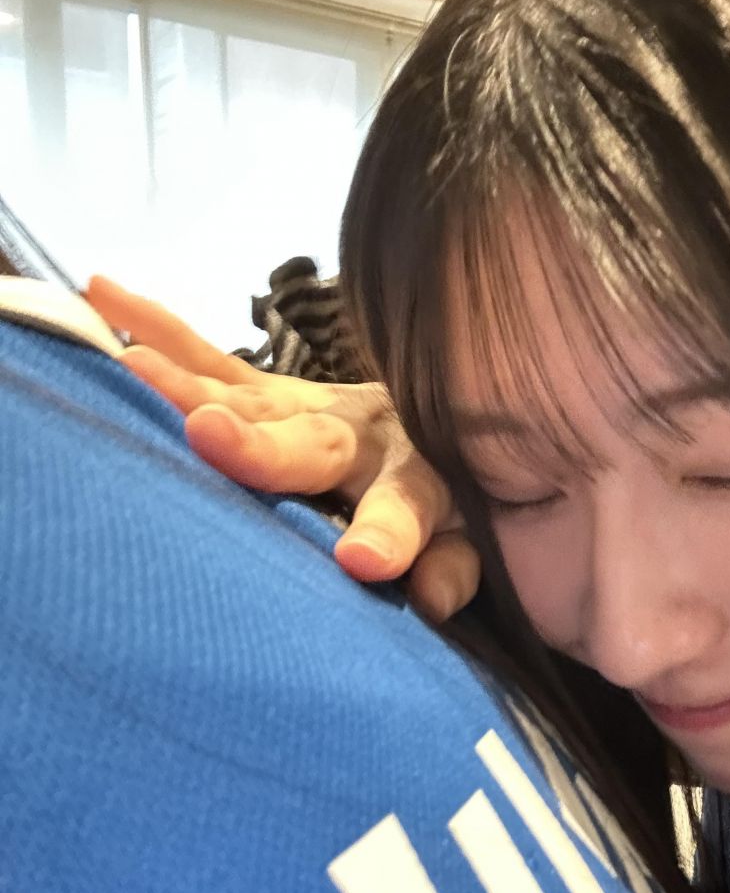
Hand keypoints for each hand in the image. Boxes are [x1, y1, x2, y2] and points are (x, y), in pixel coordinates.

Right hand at [86, 276, 480, 622]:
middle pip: (305, 444)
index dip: (386, 536)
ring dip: (188, 384)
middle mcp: (356, 434)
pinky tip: (101, 294)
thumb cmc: (446, 507)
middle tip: (206, 431)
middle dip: (257, 446)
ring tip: (132, 367)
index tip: (366, 561)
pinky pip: (210, 360)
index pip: (403, 513)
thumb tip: (429, 599)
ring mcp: (305, 405)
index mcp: (414, 483)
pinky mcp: (268, 393)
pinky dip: (158, 328)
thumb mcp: (465, 545)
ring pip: (244, 396)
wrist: (451, 427)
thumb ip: (451, 570)